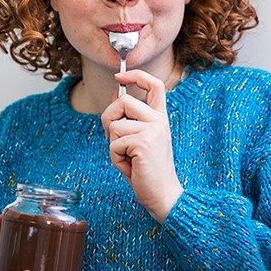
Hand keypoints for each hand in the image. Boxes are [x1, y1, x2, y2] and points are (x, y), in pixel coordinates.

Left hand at [100, 69, 183, 222]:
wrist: (162, 195)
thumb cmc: (147, 170)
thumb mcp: (137, 139)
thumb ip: (128, 118)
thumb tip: (115, 93)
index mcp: (160, 118)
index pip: (154, 84)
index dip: (136, 75)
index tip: (120, 76)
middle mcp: (159, 121)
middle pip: (123, 102)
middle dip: (108, 119)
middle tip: (115, 140)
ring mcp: (152, 130)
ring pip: (115, 126)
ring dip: (113, 146)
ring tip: (128, 159)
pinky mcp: (143, 143)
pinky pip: (114, 144)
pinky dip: (115, 158)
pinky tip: (130, 167)